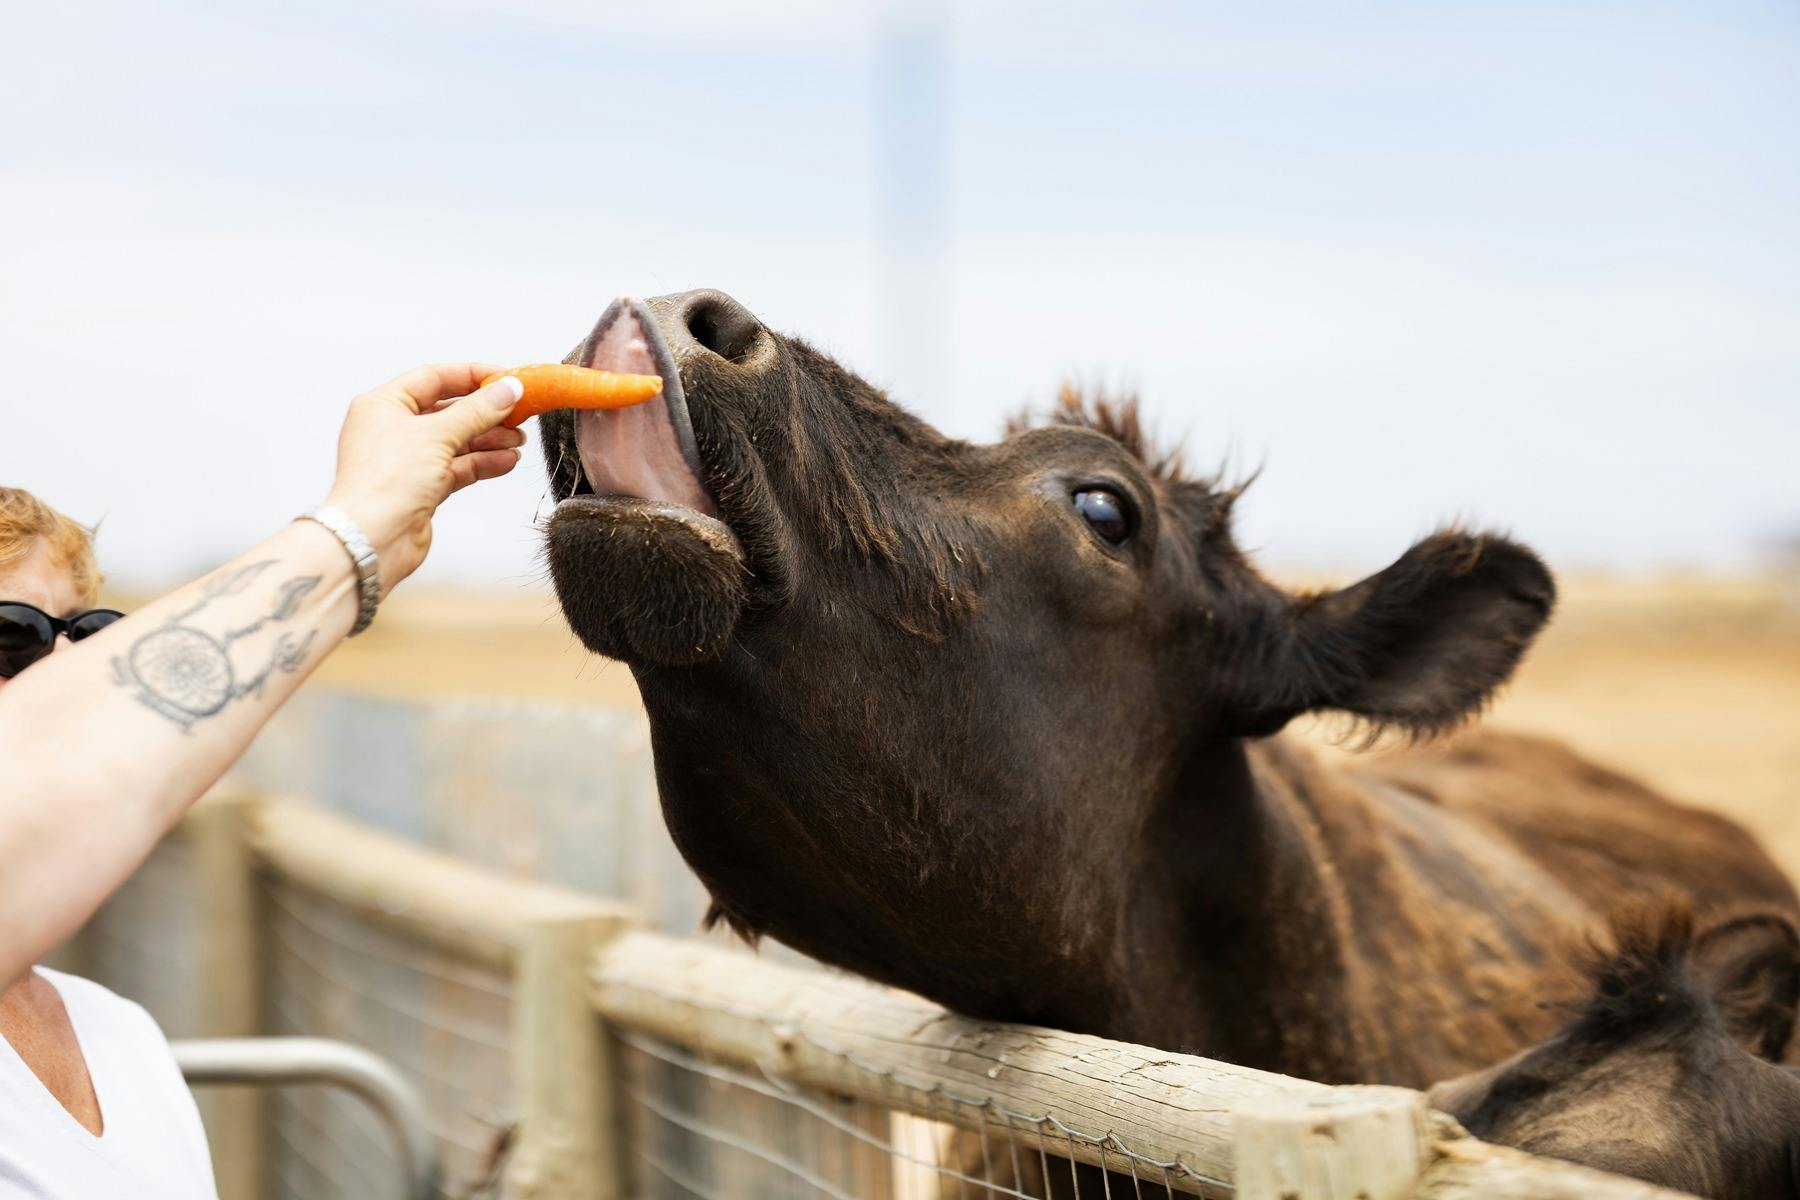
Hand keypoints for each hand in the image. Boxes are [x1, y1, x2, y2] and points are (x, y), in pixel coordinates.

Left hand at [323, 363, 524, 592]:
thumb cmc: (385, 483)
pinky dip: (483, 462)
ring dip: (490, 439)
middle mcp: (393, 429)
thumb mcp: (437, 435)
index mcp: (384, 405)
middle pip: (449, 410)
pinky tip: (507, 461)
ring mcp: (408, 460)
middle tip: (519, 413)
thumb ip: (477, 411)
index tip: (507, 379)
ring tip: (519, 440)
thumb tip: (508, 389)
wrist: (372, 539)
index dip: (473, 376)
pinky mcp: (422, 487)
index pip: (434, 377)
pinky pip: (459, 467)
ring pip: (457, 441)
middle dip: (486, 412)